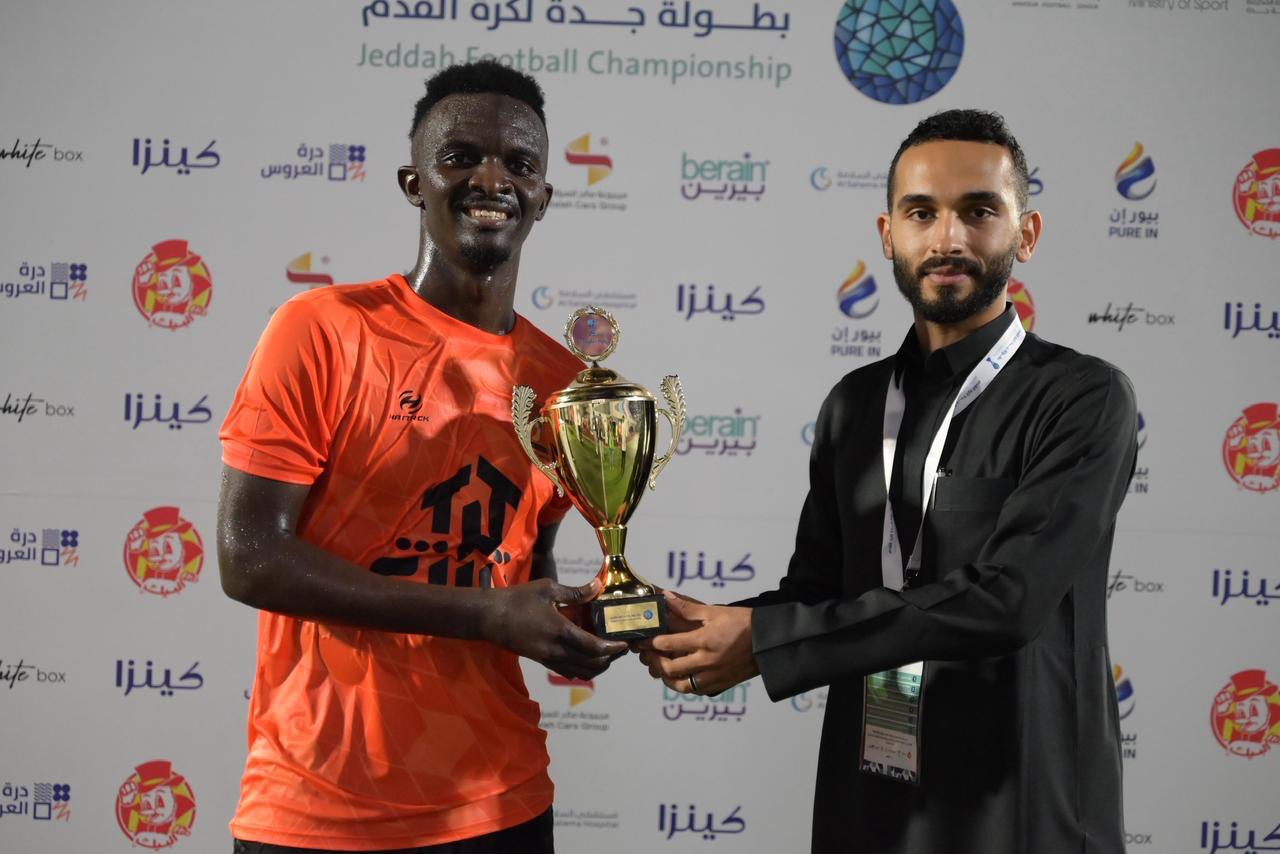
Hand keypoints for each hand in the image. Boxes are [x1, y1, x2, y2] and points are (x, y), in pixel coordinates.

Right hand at [487, 578, 628, 679]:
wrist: (489, 617)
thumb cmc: (518, 600)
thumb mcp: (548, 589)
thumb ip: (575, 591)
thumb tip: (598, 586)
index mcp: (561, 631)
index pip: (594, 647)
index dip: (612, 649)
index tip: (625, 644)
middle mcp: (556, 650)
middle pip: (591, 664)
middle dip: (610, 660)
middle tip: (620, 649)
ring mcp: (548, 658)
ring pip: (580, 672)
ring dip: (597, 667)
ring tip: (607, 655)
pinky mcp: (541, 661)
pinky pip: (567, 670)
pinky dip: (582, 668)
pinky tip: (586, 657)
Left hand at [636, 590, 757, 695]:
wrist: (768, 643)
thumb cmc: (744, 623)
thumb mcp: (716, 612)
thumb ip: (688, 608)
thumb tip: (666, 597)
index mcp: (705, 641)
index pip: (668, 644)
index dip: (651, 643)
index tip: (642, 641)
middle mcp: (707, 661)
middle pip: (670, 668)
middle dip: (654, 661)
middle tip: (647, 655)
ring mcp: (714, 676)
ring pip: (681, 685)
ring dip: (666, 678)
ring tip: (660, 668)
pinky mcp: (720, 684)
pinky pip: (696, 690)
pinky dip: (683, 685)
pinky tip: (679, 677)